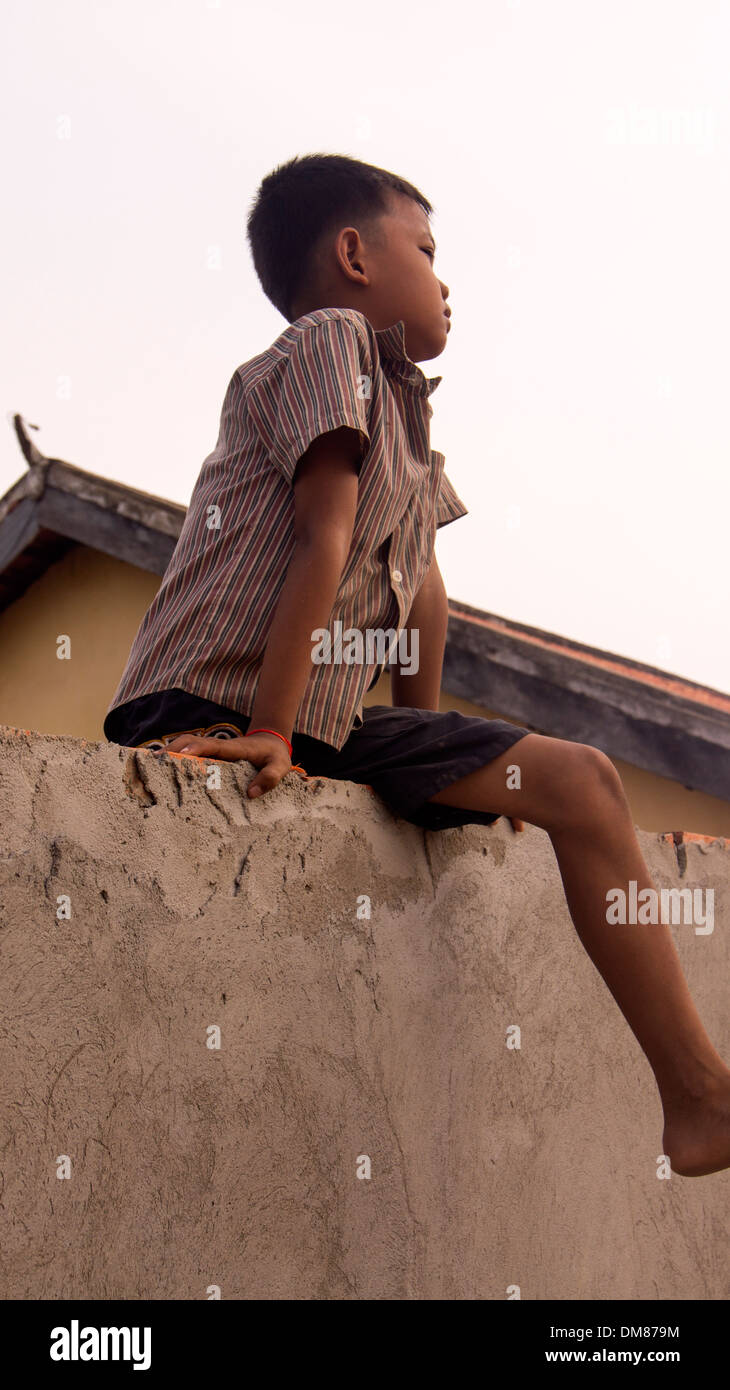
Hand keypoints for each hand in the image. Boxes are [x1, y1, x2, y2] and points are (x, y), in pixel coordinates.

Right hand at [154, 732, 291, 799]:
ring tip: (149, 767)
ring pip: (187, 747)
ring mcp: (213, 751)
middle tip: (152, 762)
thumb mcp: (280, 766)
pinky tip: (162, 771)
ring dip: (170, 754)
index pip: (213, 746)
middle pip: (192, 743)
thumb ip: (270, 778)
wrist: (272, 741)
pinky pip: (191, 755)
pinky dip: (175, 759)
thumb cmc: (274, 756)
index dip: (195, 749)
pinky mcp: (210, 756)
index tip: (179, 755)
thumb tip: (250, 794)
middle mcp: (220, 747)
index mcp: (235, 748)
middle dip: (173, 750)